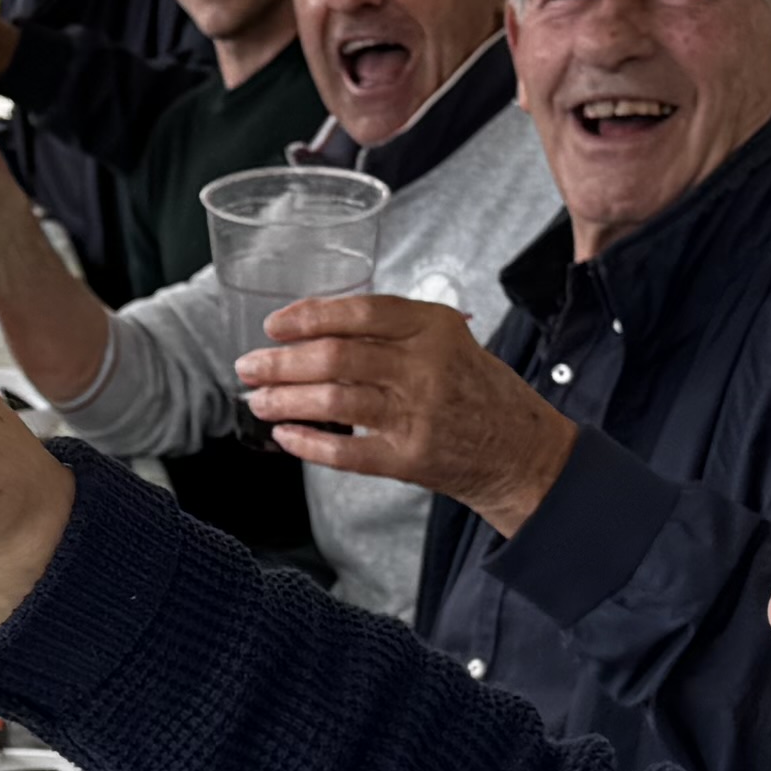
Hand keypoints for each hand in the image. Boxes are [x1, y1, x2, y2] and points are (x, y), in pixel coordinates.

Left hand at [241, 296, 580, 527]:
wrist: (521, 449)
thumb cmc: (476, 390)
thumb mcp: (446, 341)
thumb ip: (393, 332)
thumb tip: (315, 331)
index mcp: (433, 327)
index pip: (360, 312)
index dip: (309, 316)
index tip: (275, 325)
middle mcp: (425, 367)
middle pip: (335, 356)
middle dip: (280, 361)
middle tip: (249, 366)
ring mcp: (418, 414)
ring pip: (333, 401)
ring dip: (285, 400)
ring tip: (258, 401)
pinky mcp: (411, 458)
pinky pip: (346, 451)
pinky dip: (308, 444)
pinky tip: (286, 436)